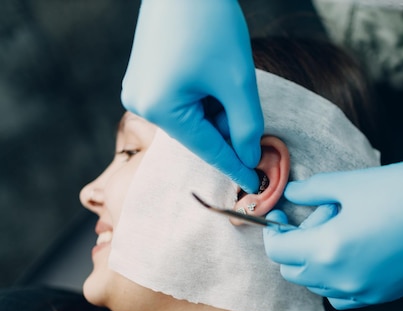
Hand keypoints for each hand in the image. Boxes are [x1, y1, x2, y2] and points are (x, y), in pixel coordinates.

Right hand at [122, 0, 262, 191]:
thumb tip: (250, 157)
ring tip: (227, 78)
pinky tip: (214, 75)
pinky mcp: (145, 76)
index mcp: (159, 108)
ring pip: (192, 117)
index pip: (207, 150)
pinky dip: (205, 98)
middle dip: (228, 127)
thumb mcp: (237, 82)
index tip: (255, 185)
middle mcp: (141, 103)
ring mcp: (139, 89)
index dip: (236, 167)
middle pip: (199, 133)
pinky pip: (181, 101)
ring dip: (217, 110)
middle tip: (249, 112)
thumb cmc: (211, 25)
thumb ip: (247, 126)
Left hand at [263, 161, 402, 308]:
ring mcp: (363, 292)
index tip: (281, 212)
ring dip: (316, 260)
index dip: (273, 229)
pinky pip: (343, 294)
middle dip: (294, 243)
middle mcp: (341, 279)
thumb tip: (291, 194)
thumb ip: (313, 191)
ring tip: (341, 229)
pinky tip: (355, 250)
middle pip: (293, 270)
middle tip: (319, 214)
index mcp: (329, 249)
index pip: (278, 249)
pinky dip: (336, 277)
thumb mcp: (354, 183)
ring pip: (317, 283)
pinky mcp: (383, 296)